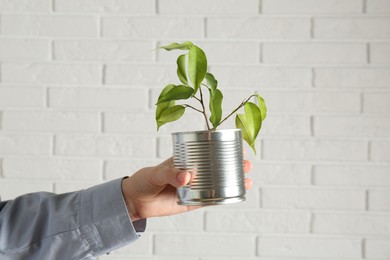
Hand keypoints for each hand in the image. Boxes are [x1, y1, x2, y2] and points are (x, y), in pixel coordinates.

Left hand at [121, 157, 252, 220]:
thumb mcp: (156, 173)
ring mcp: (195, 188)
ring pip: (219, 183)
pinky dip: (224, 198)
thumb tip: (186, 177)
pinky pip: (211, 200)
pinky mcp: (193, 202)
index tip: (237, 144)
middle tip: (246, 163)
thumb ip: (170, 174)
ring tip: (247, 178)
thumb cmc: (144, 180)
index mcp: (186, 160)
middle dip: (234, 163)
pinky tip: (237, 194)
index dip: (223, 146)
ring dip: (234, 180)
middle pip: (218, 166)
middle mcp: (194, 172)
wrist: (135, 202)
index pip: (207, 150)